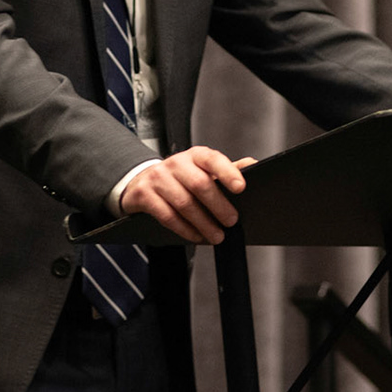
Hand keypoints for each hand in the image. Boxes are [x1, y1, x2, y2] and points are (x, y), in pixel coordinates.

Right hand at [118, 148, 257, 244]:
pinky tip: (197, 236)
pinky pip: (168, 216)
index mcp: (194, 155)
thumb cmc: (179, 177)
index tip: (240, 187)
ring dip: (203, 223)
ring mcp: (158, 178)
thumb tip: (252, 165)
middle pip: (200, 184)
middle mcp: (175, 163)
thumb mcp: (202, 169)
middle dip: (218, 206)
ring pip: (184, 203)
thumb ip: (225, 169)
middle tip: (231, 221)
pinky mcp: (144, 195)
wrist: (140, 181)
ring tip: (217, 236)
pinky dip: (185, 230)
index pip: (212, 159)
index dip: (227, 172)